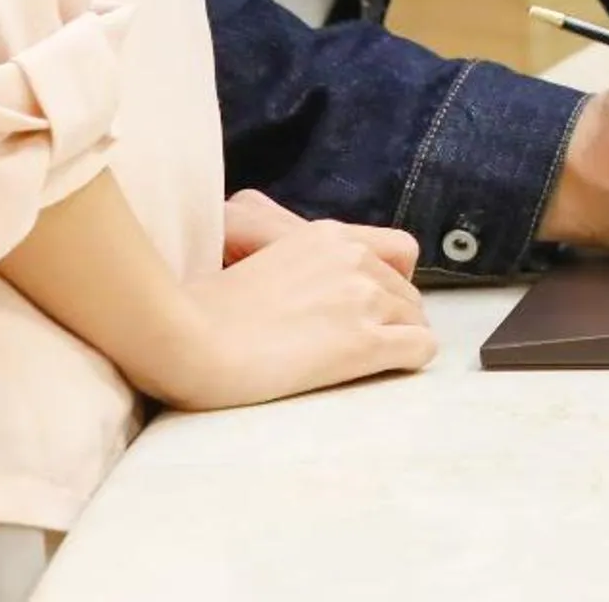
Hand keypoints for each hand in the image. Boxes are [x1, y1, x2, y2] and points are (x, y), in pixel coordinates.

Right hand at [144, 206, 435, 408]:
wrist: (187, 339)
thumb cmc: (204, 312)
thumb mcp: (257, 261)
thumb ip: (297, 267)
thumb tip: (304, 297)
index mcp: (326, 235)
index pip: (396, 253)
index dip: (386, 286)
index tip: (366, 311)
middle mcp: (353, 259)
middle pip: (407, 292)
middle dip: (394, 320)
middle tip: (364, 349)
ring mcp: (362, 299)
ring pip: (417, 319)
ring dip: (399, 342)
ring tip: (368, 367)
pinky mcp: (363, 342)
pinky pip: (420, 348)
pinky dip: (409, 362)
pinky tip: (382, 373)